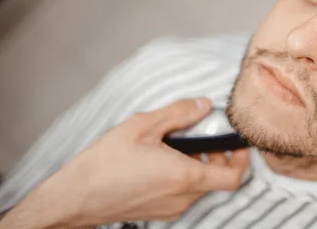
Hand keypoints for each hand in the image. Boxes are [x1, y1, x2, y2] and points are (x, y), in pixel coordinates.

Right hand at [0, 99, 249, 228]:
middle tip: (201, 135)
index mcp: (184, 176)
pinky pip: (182, 193)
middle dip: (216, 155)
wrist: (74, 197)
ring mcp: (171, 208)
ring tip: (176, 143)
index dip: (242, 158)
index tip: (236, 141)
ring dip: (199, 164)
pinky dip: (183, 175)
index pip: (234, 177)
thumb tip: (204, 105)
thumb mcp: (143, 126)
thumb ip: (179, 113)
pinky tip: (161, 158)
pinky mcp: (158, 212)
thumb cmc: (104, 163)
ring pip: (200, 185)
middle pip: (217, 179)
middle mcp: (182, 197)